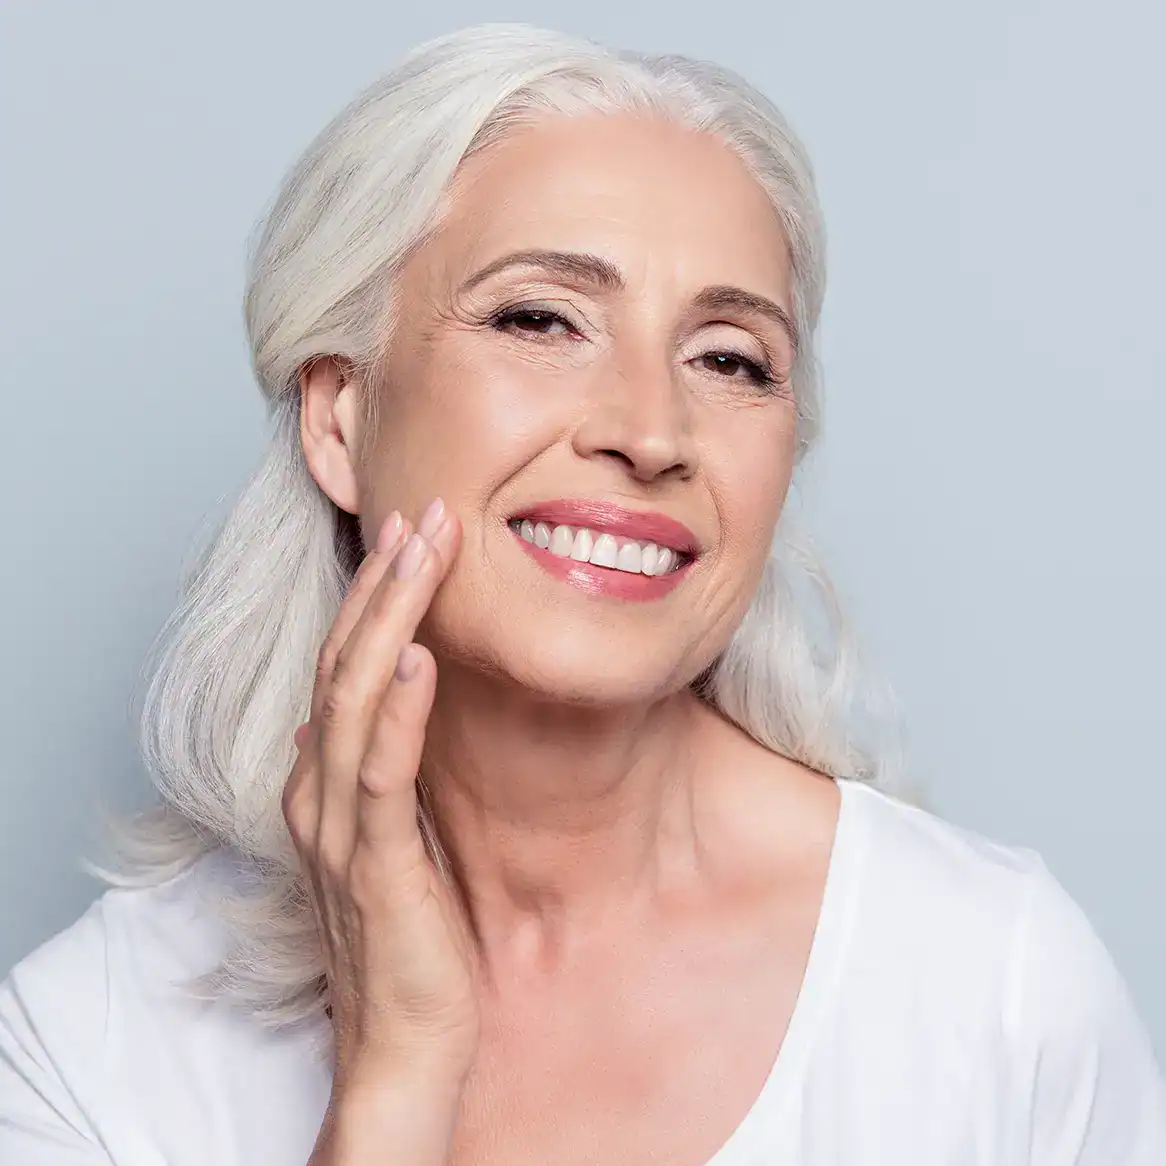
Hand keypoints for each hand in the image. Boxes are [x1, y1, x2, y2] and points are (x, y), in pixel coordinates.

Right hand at [282, 499, 480, 1104]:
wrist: (405, 1041)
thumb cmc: (409, 934)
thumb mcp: (393, 836)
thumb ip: (377, 776)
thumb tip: (363, 720)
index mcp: (325, 783)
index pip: (343, 668)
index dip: (374, 597)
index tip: (413, 536)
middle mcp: (318, 793)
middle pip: (343, 663)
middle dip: (384, 583)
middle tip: (423, 512)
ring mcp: (339, 827)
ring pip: (353, 698)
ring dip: (389, 618)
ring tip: (422, 550)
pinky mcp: (374, 863)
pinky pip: (381, 771)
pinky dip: (396, 709)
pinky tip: (418, 656)